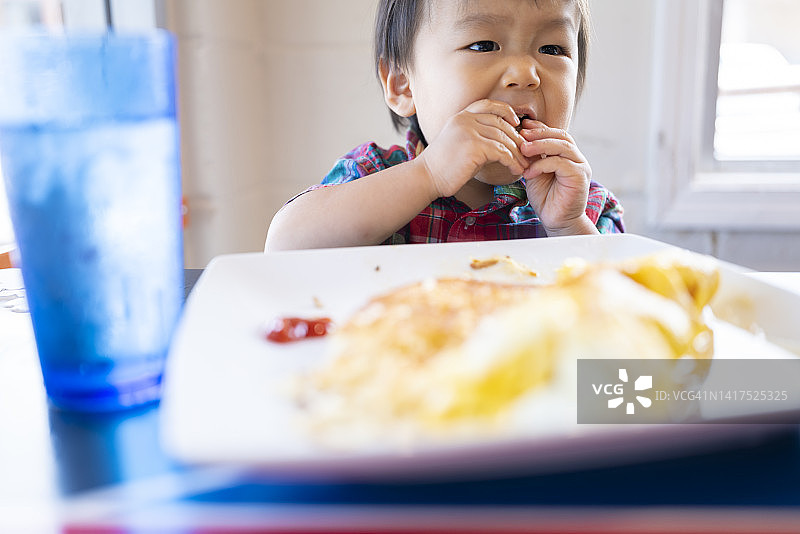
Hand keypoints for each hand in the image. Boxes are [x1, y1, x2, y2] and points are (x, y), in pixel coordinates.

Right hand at [416, 99, 529, 198]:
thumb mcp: (460, 142)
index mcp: (461, 116)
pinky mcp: (474, 146)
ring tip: (524, 165)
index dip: (506, 111)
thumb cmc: (444, 165)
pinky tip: (515, 170)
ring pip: (504, 139)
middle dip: (517, 138)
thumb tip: (503, 141)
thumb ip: (478, 136)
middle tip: (527, 152)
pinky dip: (512, 162)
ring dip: (517, 154)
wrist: (426, 177)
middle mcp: (466, 120)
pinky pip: (501, 152)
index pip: (489, 105)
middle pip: (501, 124)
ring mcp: (469, 131)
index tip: (516, 122)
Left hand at [519, 120, 596, 235]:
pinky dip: (543, 165)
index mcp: (567, 155)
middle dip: (540, 133)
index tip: (522, 126)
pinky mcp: (580, 177)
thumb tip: (521, 139)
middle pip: (561, 136)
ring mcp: (581, 166)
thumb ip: (533, 157)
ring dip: (540, 145)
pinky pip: (561, 163)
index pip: (556, 134)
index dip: (539, 128)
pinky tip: (529, 172)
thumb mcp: (535, 173)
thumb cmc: (546, 199)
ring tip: (523, 149)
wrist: (556, 221)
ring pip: (563, 146)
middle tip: (521, 134)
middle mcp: (577, 158)